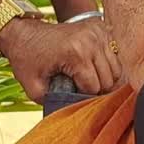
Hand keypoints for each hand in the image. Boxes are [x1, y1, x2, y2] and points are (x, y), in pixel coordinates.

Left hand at [0, 19, 120, 102]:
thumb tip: (75, 114)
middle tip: (76, 85)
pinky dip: (106, 65)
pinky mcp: (101, 29)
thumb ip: (55, 102)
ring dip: (103, 78)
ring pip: (117, 69)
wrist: (26, 33)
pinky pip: (115, 56)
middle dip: (95, 88)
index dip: (83, 96)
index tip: (69, 91)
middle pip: (110, 80)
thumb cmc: (28, 60)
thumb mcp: (34, 87)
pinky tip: (91, 65)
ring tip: (84, 76)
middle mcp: (91, 40)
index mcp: (75, 53)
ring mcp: (98, 33)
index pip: (94, 88)